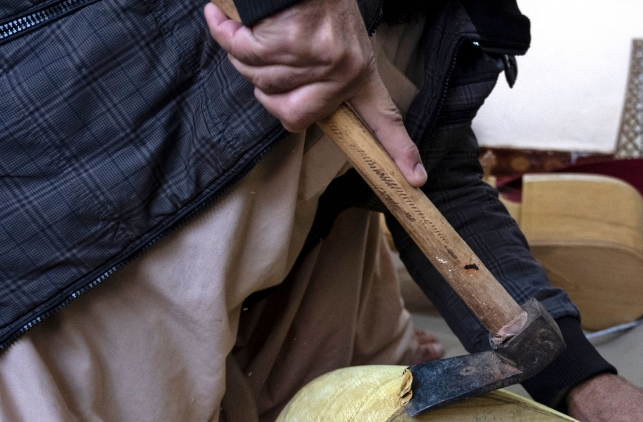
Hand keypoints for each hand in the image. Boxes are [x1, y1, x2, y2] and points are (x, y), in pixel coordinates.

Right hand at [204, 0, 426, 186]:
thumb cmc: (317, 2)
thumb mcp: (338, 41)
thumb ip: (324, 80)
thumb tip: (292, 112)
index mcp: (361, 74)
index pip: (385, 119)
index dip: (400, 150)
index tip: (417, 179)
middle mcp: (343, 71)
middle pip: (291, 115)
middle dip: (268, 96)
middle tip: (266, 63)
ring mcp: (316, 58)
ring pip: (262, 83)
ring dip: (247, 58)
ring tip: (257, 29)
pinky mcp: (288, 41)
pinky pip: (243, 54)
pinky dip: (226, 35)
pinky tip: (221, 19)